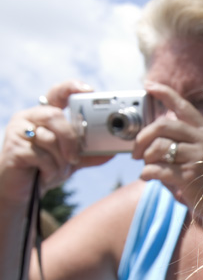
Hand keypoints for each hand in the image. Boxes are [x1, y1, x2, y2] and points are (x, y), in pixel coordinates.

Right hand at [0, 80, 108, 204]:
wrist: (23, 192)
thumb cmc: (44, 169)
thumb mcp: (71, 160)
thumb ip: (89, 154)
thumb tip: (112, 151)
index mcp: (45, 116)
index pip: (57, 93)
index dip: (72, 87)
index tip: (90, 90)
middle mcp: (29, 118)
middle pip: (55, 116)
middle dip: (69, 138)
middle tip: (74, 157)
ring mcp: (18, 131)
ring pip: (49, 138)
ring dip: (59, 160)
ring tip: (56, 169)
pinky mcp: (13, 148)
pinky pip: (40, 155)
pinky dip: (49, 168)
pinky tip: (44, 173)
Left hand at [133, 81, 202, 230]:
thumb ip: (188, 143)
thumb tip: (155, 139)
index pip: (184, 107)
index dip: (164, 93)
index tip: (148, 85)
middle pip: (163, 126)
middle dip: (143, 137)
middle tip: (136, 151)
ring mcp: (198, 157)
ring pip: (158, 147)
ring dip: (146, 158)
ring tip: (147, 167)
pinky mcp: (189, 176)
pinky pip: (157, 169)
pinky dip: (147, 173)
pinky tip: (148, 178)